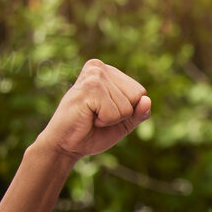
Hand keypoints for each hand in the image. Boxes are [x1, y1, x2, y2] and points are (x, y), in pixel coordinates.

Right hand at [37, 59, 151, 159]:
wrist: (65, 144)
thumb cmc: (92, 132)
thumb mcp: (123, 122)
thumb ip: (139, 113)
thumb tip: (147, 100)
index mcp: (108, 72)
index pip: (140, 93)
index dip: (128, 111)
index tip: (104, 112)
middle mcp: (99, 68)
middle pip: (137, 96)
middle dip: (121, 114)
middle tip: (97, 115)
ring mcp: (94, 75)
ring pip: (127, 107)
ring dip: (111, 118)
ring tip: (91, 115)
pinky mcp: (89, 87)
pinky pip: (116, 113)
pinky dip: (105, 121)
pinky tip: (87, 116)